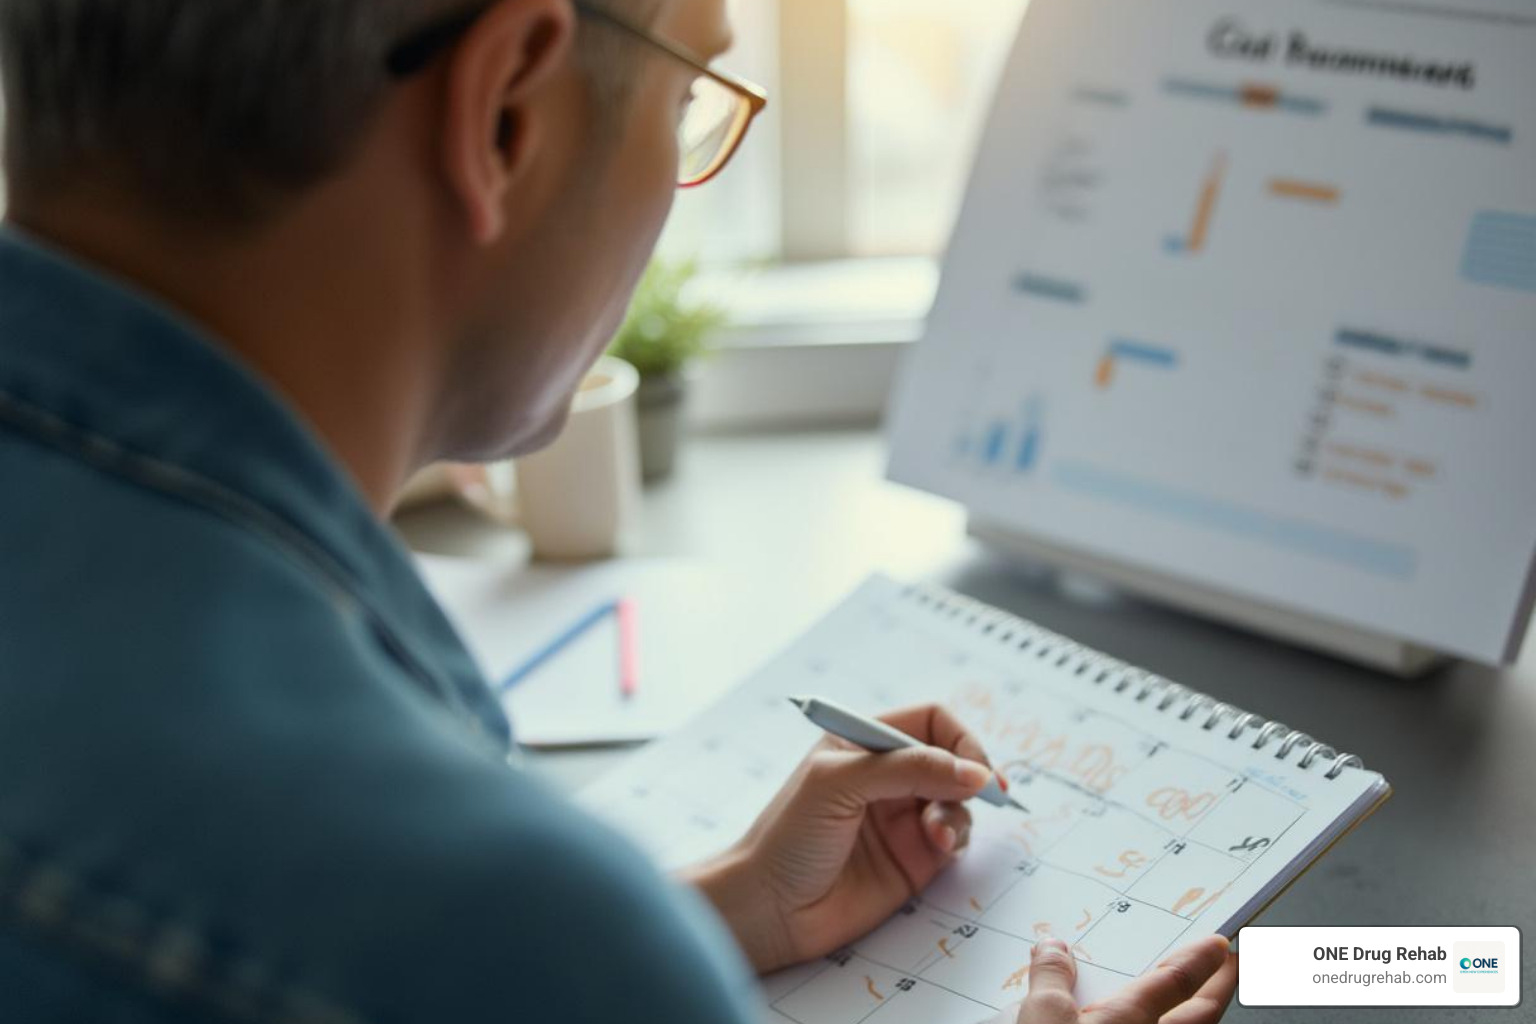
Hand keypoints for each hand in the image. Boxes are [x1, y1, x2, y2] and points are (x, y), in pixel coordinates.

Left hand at [685, 703, 996, 973]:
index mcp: (864, 742)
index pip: (930, 721)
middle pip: (953, 758)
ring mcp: (902, 817)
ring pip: (959, 799)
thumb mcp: (839, 783)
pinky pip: (956, 837)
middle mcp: (887, 776)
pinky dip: (958, 836)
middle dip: (971, 774)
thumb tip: (973, 772)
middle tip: (986, 792)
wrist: (769, 909)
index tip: (973, 766)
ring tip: (937, 834)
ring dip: (960, 810)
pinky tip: (938, 846)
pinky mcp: (914, 858)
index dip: (959, 738)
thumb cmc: (788, 837)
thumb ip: (907, 768)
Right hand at [1010, 935, 1236, 1023]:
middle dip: (1220, 989)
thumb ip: (1050, 980)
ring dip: (1202, 1020)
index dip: (1200, 959)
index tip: (1219, 945)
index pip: (1176, 981)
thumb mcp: (1039, 1019)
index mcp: (1127, 1021)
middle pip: (1202, 1015)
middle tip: (1234, 967)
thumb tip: (1053, 949)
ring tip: (1203, 1004)